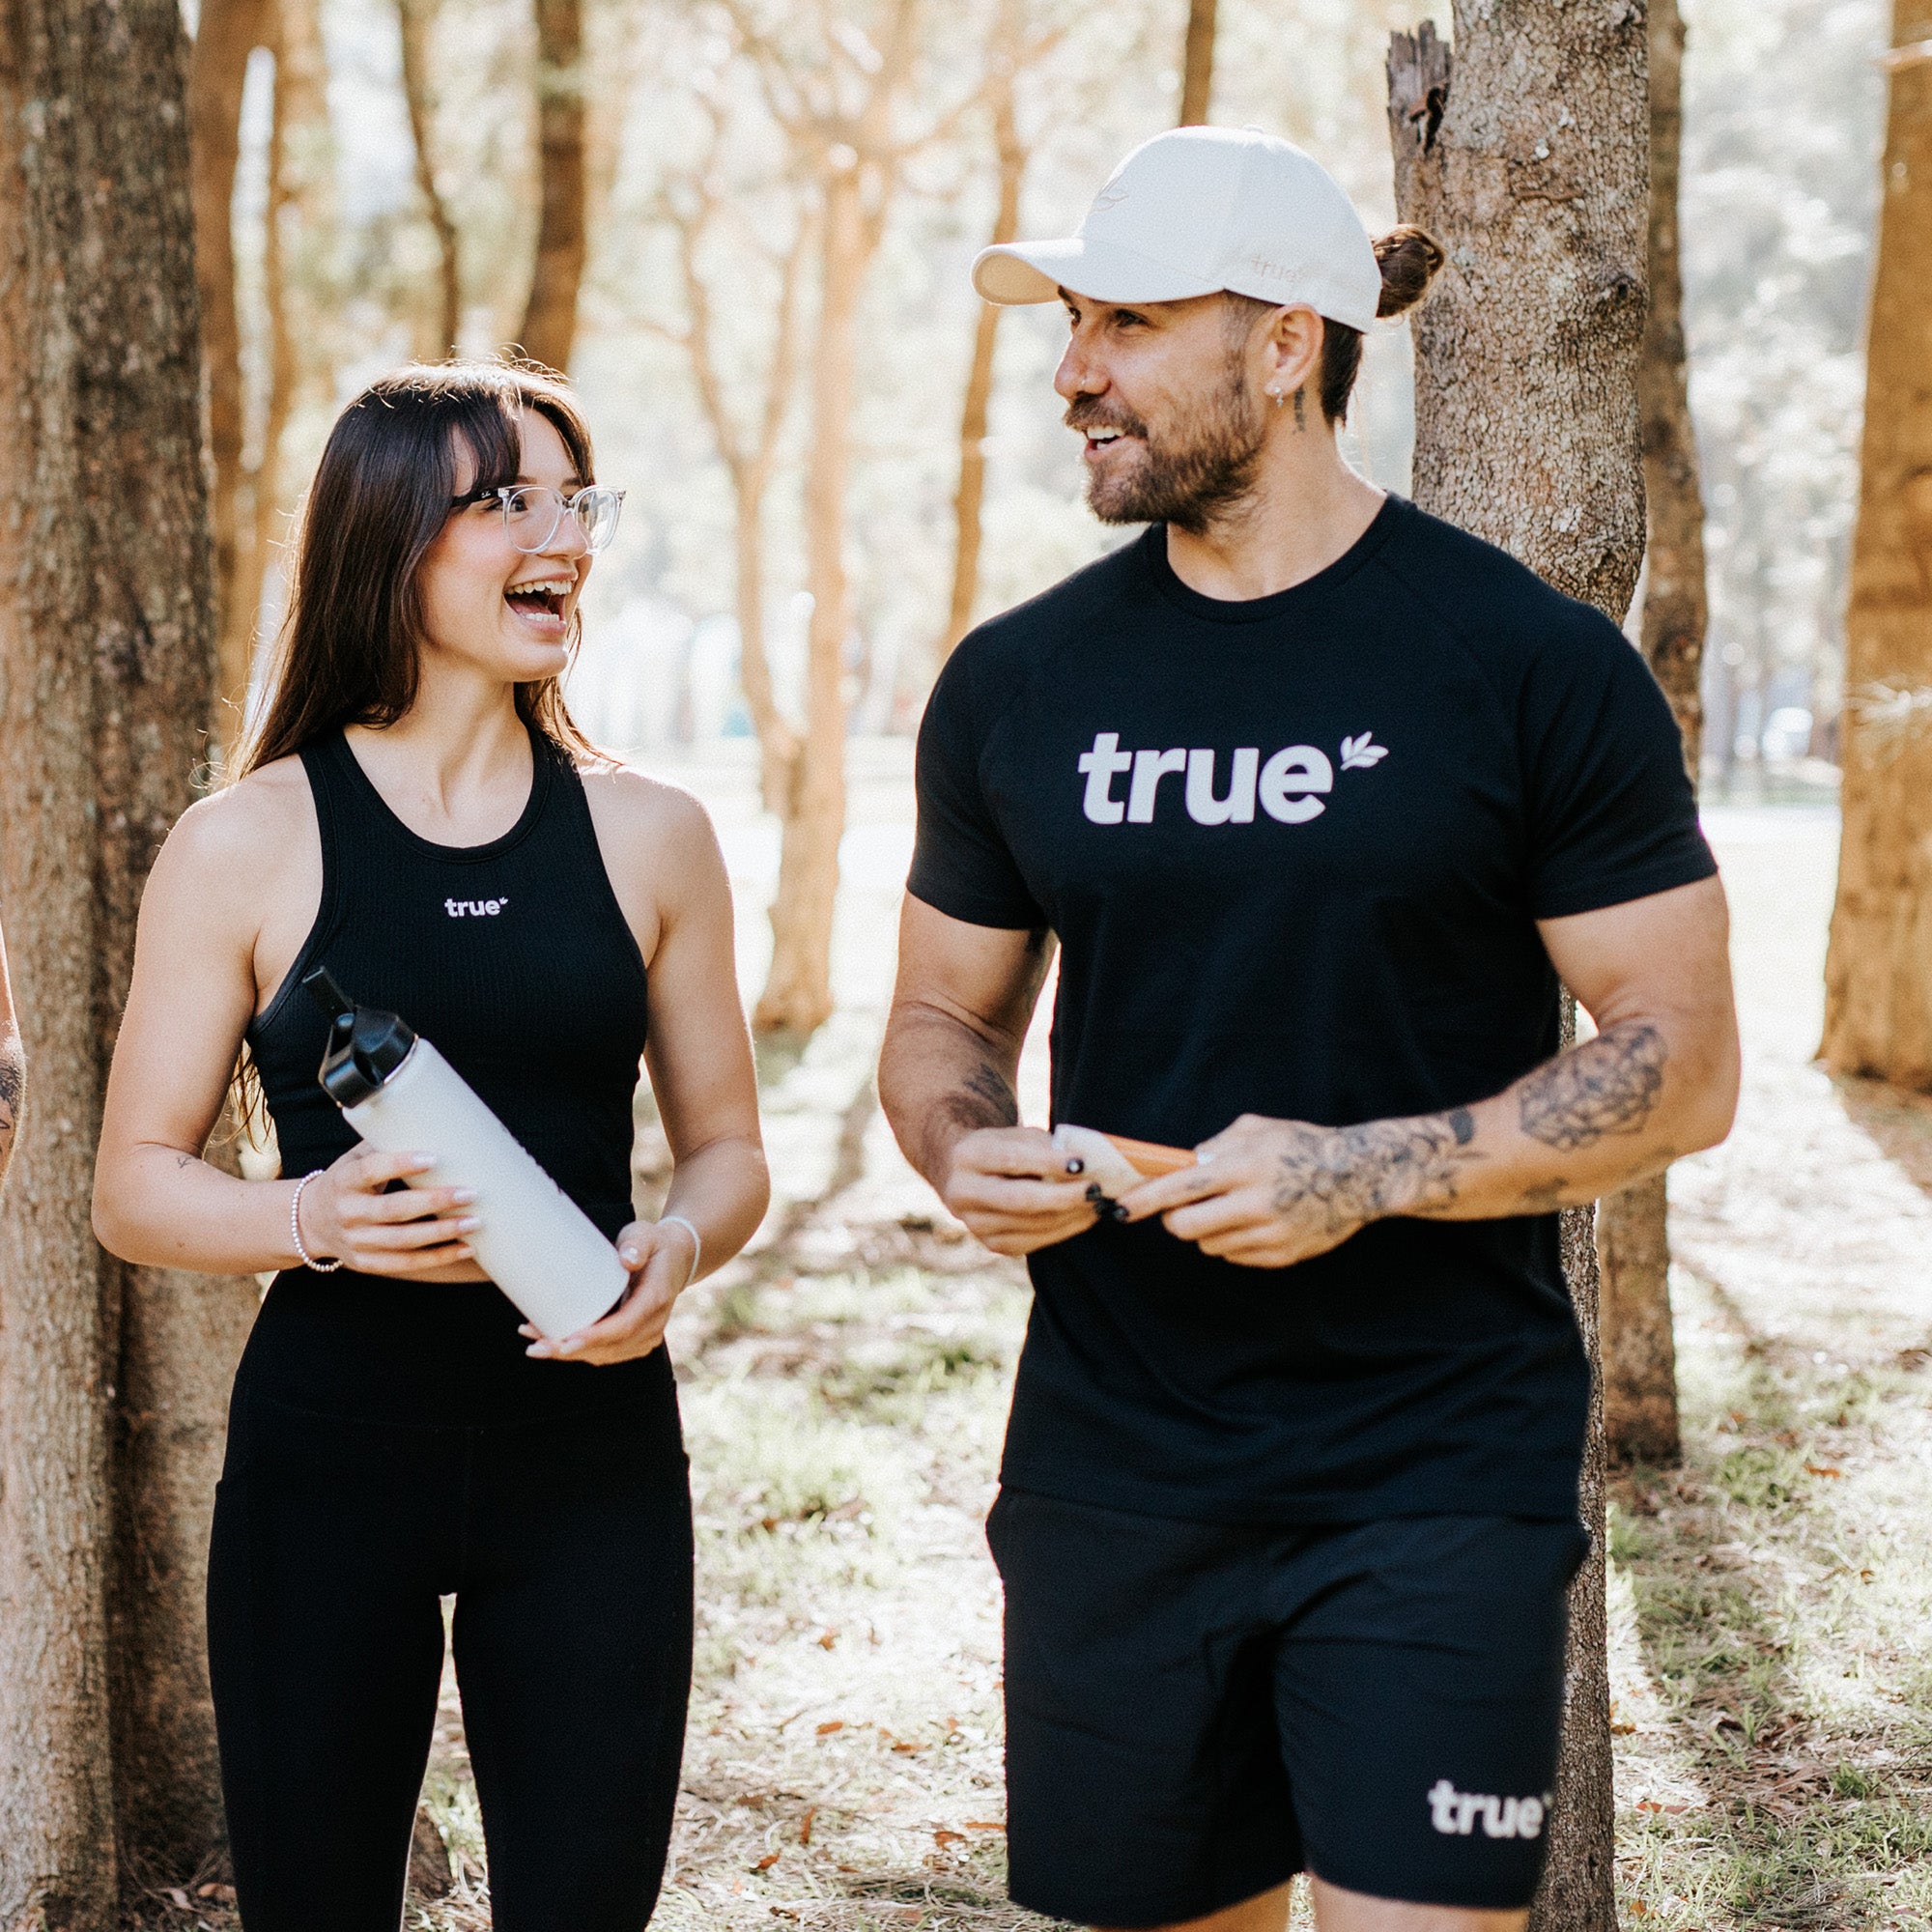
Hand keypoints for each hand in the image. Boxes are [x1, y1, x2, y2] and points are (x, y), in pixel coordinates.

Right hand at [297, 1146, 479, 1275]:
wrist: (310, 1222)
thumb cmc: (347, 1181)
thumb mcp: (355, 1159)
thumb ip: (384, 1144)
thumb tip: (433, 1121)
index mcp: (343, 1181)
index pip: (370, 1171)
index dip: (400, 1164)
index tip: (433, 1158)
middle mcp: (348, 1213)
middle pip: (394, 1210)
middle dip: (435, 1201)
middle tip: (470, 1192)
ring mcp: (356, 1242)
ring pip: (403, 1241)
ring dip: (443, 1233)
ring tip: (475, 1222)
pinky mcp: (367, 1263)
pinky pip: (406, 1264)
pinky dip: (438, 1257)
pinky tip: (466, 1247)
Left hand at [520, 1215, 698, 1365]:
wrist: (676, 1259)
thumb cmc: (654, 1244)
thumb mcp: (647, 1235)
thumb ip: (637, 1244)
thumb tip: (626, 1258)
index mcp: (656, 1299)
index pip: (625, 1326)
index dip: (595, 1337)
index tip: (567, 1340)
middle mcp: (653, 1324)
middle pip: (609, 1348)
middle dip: (570, 1350)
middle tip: (536, 1347)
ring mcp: (646, 1336)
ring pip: (604, 1355)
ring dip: (569, 1354)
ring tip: (535, 1344)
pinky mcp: (634, 1340)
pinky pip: (605, 1353)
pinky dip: (578, 1351)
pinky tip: (552, 1344)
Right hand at [943, 1126, 1098, 1256]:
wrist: (969, 1174)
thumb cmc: (1005, 1148)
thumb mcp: (1018, 1136)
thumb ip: (1046, 1147)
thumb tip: (1085, 1167)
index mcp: (968, 1156)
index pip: (1011, 1160)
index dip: (1048, 1162)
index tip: (1082, 1162)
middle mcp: (964, 1193)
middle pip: (1020, 1200)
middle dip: (1063, 1196)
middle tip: (1096, 1189)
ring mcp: (976, 1224)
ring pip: (1032, 1223)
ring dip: (1071, 1214)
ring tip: (1099, 1201)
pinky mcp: (993, 1244)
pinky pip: (1035, 1241)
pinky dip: (1065, 1229)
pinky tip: (1085, 1216)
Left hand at [1118, 1114, 1366, 1268]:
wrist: (1358, 1175)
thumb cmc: (1302, 1144)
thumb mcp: (1256, 1129)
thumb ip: (1214, 1147)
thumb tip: (1180, 1167)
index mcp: (1244, 1166)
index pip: (1180, 1188)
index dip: (1144, 1201)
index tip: (1120, 1209)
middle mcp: (1255, 1202)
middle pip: (1185, 1227)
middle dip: (1173, 1220)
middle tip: (1183, 1208)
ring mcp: (1270, 1233)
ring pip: (1208, 1245)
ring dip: (1207, 1230)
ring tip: (1231, 1209)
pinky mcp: (1282, 1255)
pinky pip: (1234, 1256)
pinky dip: (1233, 1242)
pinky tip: (1253, 1222)